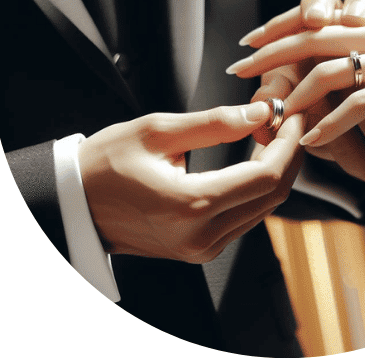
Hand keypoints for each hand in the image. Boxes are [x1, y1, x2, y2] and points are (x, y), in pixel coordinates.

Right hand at [78, 102, 303, 263]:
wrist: (73, 205)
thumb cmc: (104, 165)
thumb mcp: (156, 131)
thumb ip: (214, 123)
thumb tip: (259, 113)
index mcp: (192, 206)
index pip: (266, 175)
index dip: (288, 141)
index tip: (290, 113)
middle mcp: (202, 236)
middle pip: (273, 195)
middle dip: (289, 154)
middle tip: (286, 118)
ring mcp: (202, 248)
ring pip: (263, 208)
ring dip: (276, 170)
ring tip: (271, 132)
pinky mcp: (200, 250)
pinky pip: (244, 217)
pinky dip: (257, 187)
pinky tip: (254, 158)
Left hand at [238, 0, 364, 181]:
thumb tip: (332, 62)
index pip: (320, 16)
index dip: (280, 26)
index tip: (248, 41)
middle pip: (313, 36)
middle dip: (270, 54)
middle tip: (237, 69)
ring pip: (330, 71)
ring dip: (294, 97)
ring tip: (271, 116)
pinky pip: (359, 106)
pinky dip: (330, 125)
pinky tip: (311, 142)